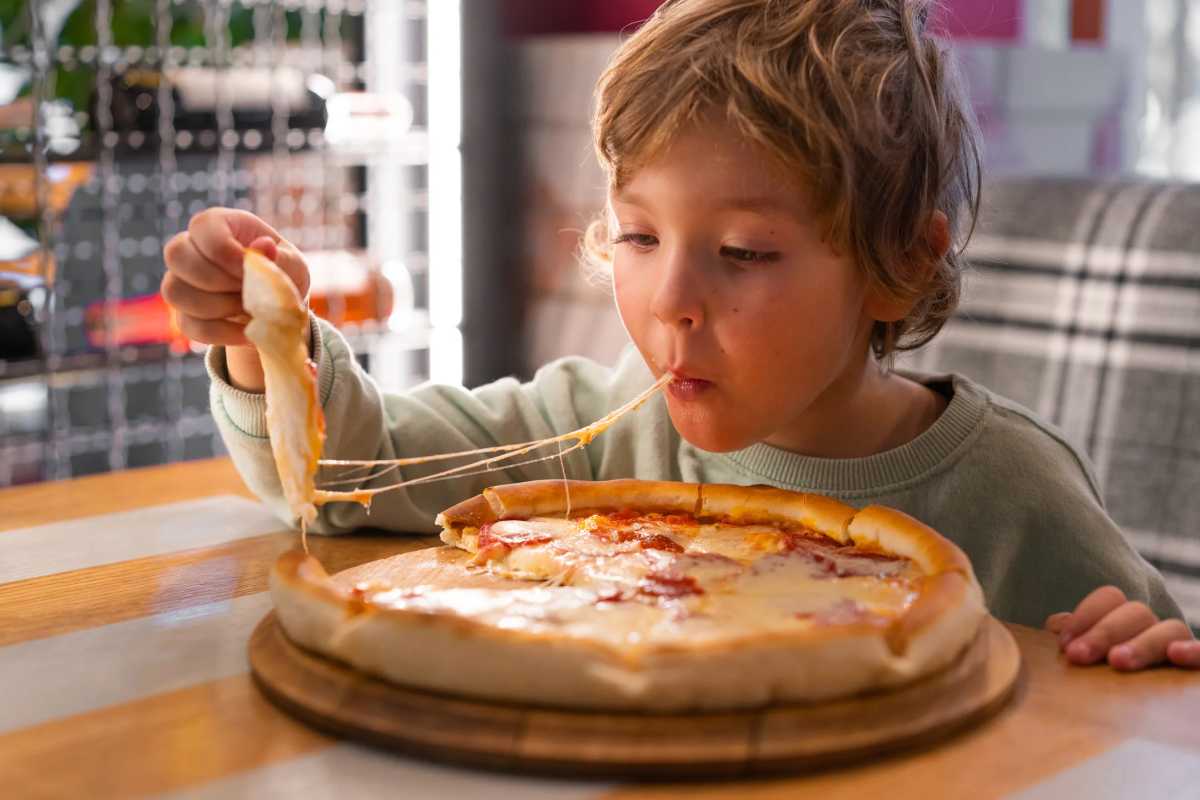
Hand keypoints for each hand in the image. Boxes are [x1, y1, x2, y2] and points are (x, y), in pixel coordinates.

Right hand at [161, 208, 309, 390]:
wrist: (277, 306)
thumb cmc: (283, 273)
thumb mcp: (291, 263)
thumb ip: (279, 257)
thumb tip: (264, 245)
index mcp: (219, 223)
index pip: (203, 228)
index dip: (227, 254)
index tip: (253, 272)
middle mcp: (191, 246)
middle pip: (176, 255)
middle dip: (217, 280)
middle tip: (249, 292)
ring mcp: (181, 280)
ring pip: (174, 291)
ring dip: (218, 307)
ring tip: (250, 310)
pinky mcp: (183, 312)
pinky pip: (187, 325)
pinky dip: (220, 332)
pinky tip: (246, 332)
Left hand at [1045, 586, 1199, 670]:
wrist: (1144, 722)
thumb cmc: (1099, 684)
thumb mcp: (1085, 661)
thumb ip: (1072, 641)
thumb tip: (1058, 625)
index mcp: (1123, 620)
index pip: (1110, 598)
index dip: (1086, 615)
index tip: (1064, 645)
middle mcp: (1152, 629)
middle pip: (1136, 612)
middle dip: (1104, 632)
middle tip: (1078, 656)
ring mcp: (1177, 646)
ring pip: (1170, 628)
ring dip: (1141, 643)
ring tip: (1117, 662)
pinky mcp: (1195, 671)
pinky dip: (1194, 651)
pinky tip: (1176, 654)